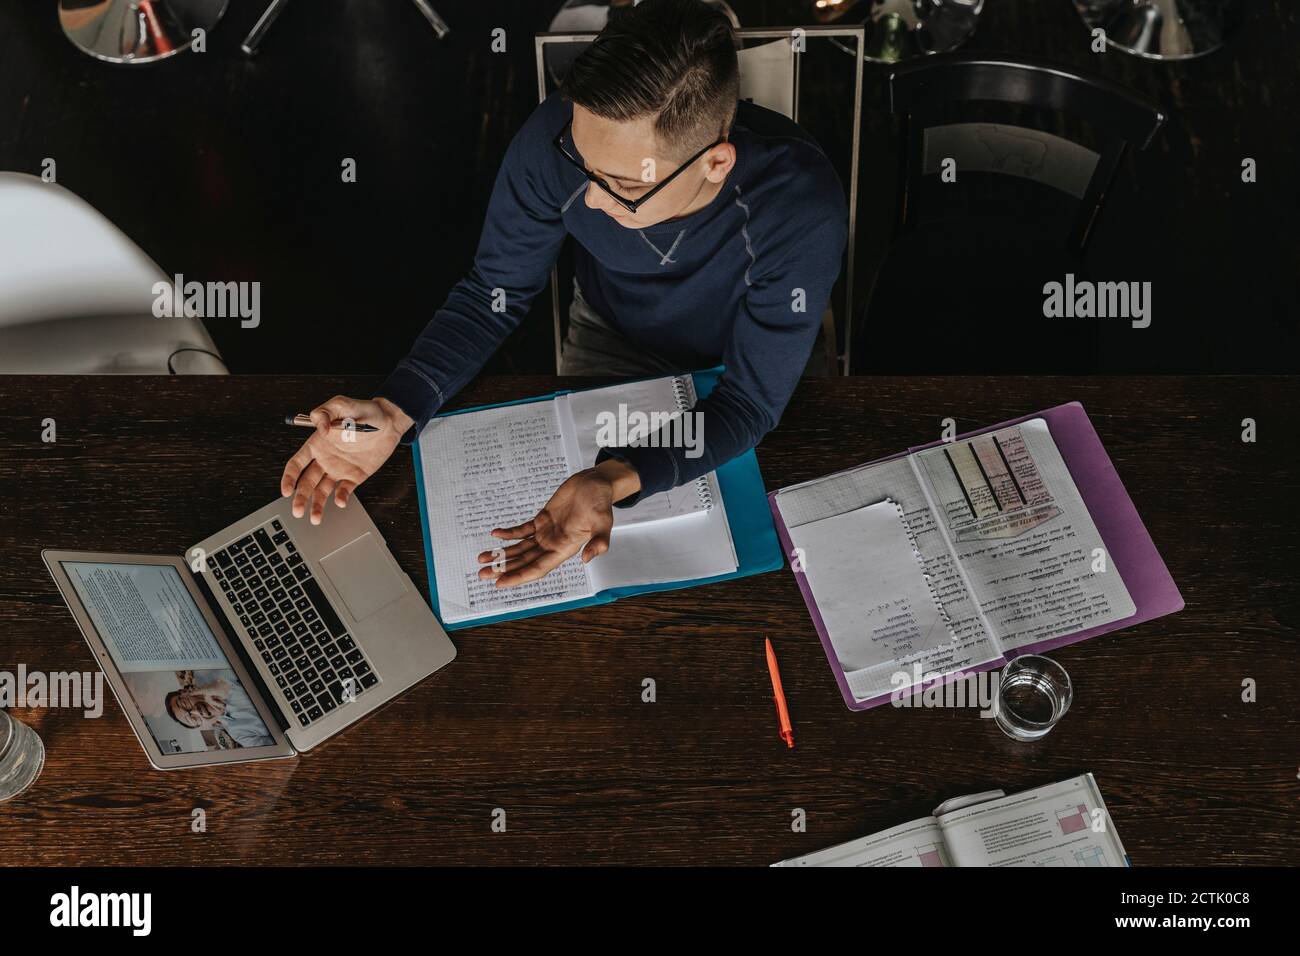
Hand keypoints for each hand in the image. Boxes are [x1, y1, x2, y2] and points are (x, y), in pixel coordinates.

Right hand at [280, 395, 412, 523]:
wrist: (389, 422)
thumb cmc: (364, 410)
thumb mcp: (342, 404)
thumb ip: (325, 412)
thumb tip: (320, 427)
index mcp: (317, 444)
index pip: (296, 464)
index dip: (288, 478)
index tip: (286, 491)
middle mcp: (325, 459)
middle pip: (306, 482)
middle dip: (300, 498)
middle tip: (297, 511)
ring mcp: (339, 469)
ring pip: (322, 491)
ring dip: (317, 505)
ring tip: (315, 518)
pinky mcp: (355, 476)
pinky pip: (344, 490)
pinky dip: (341, 497)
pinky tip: (340, 501)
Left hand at [477, 459, 640, 587]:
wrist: (596, 484)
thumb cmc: (601, 503)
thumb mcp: (604, 522)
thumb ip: (599, 542)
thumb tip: (587, 559)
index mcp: (565, 549)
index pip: (538, 568)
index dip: (519, 576)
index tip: (501, 583)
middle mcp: (553, 544)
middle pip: (524, 561)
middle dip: (504, 569)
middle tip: (483, 574)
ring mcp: (546, 533)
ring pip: (520, 548)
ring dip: (502, 554)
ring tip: (481, 559)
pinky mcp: (542, 519)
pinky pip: (522, 530)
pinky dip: (508, 534)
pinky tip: (495, 535)